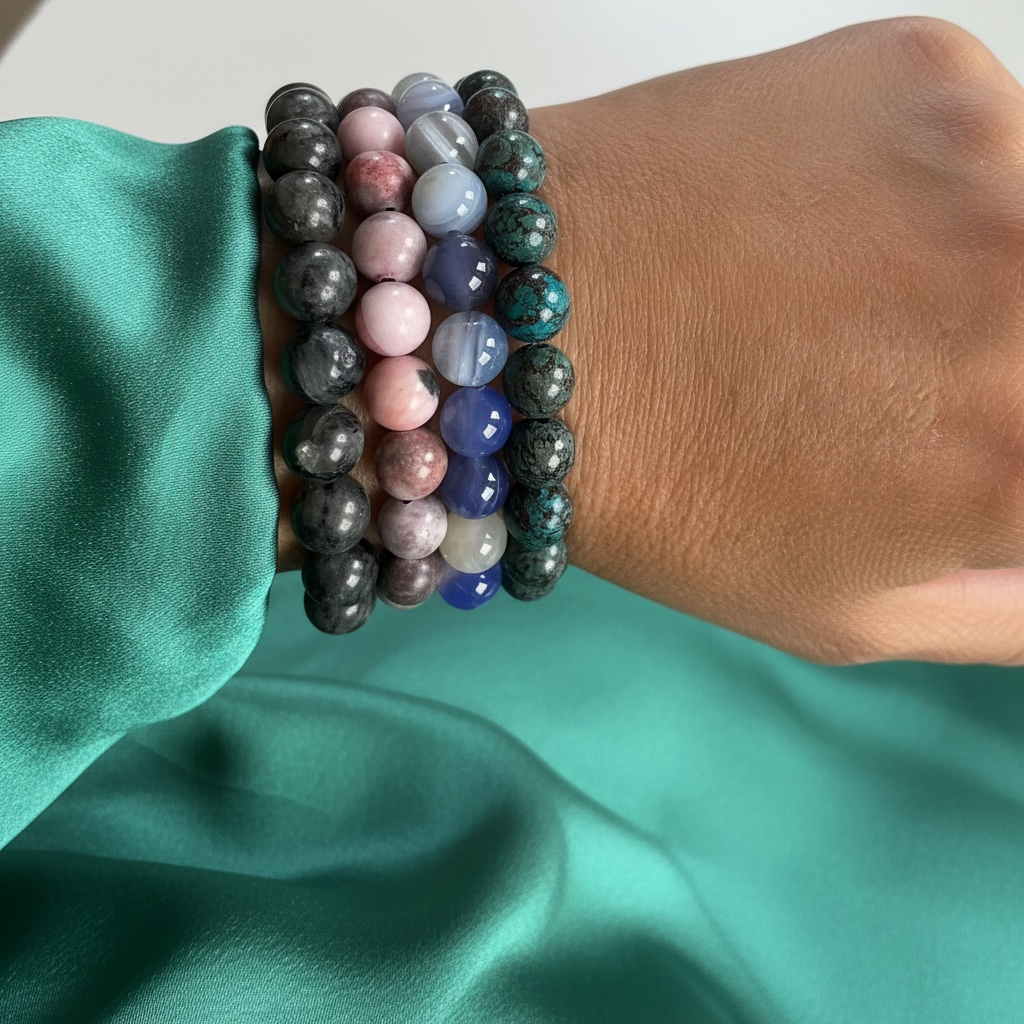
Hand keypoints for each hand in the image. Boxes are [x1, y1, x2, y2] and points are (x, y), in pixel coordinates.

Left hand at [264, 18, 1023, 664]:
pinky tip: (827, 224)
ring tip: (862, 301)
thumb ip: (1004, 606)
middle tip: (905, 374)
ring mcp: (985, 155)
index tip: (956, 439)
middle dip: (999, 364)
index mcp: (1018, 455)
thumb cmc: (669, 494)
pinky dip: (938, 185)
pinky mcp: (923, 64)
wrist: (525, 329)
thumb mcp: (846, 612)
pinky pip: (988, 134)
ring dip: (990, 266)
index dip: (1002, 447)